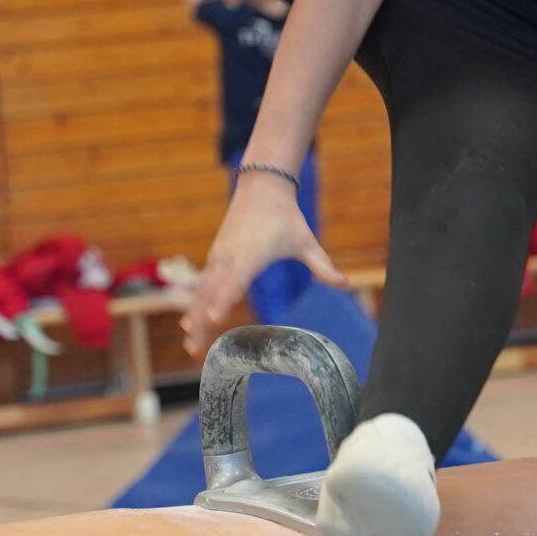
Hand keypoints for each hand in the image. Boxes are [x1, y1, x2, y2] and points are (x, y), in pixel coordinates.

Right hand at [182, 173, 347, 355]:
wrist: (261, 188)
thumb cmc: (285, 216)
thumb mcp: (306, 241)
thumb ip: (323, 266)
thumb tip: (346, 284)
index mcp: (251, 255)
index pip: (235, 281)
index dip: (223, 300)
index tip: (214, 318)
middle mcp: (230, 257)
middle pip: (212, 293)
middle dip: (202, 320)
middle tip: (193, 347)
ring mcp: (219, 257)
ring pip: (203, 291)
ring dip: (194, 316)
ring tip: (189, 343)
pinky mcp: (216, 257)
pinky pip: (203, 284)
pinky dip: (195, 303)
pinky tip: (190, 322)